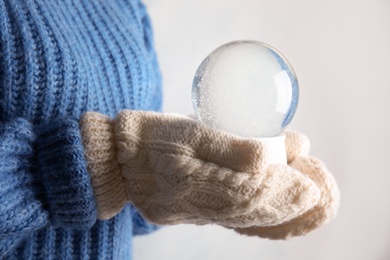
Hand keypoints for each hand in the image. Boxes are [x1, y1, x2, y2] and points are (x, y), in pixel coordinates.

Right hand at [80, 111, 337, 236]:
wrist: (121, 160)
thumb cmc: (154, 137)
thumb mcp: (187, 129)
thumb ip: (227, 145)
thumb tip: (268, 154)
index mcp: (197, 181)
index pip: (250, 192)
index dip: (284, 190)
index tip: (313, 185)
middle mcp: (202, 204)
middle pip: (255, 210)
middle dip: (293, 204)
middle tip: (324, 194)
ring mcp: (201, 212)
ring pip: (249, 219)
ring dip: (285, 215)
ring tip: (314, 208)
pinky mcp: (200, 212)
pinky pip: (236, 222)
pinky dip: (263, 223)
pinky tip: (281, 219)